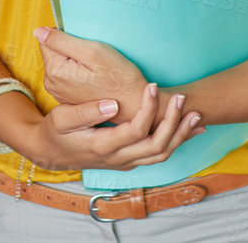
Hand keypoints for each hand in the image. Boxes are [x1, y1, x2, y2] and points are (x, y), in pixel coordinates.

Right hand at [16, 81, 204, 172]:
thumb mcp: (62, 118)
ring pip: (161, 155)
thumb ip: (86, 112)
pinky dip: (175, 142)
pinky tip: (187, 129)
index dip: (149, 108)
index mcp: (103, 147)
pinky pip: (157, 155)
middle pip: (157, 147)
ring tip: (196, 115)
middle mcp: (118, 159)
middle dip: (174, 123)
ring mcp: (125, 163)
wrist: (51, 152)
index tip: (152, 85)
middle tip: (182, 99)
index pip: (136, 130)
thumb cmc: (56, 131)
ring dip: (180, 135)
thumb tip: (112, 104)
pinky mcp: (128, 161)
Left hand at [34, 27, 149, 118]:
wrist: (134, 105)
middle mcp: (52, 84)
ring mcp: (60, 93)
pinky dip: (79, 71)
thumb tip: (38, 31)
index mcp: (55, 71)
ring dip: (76, 60)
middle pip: (54, 52)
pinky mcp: (69, 97)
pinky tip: (95, 76)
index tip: (85, 44)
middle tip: (93, 57)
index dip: (67, 36)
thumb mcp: (92, 52)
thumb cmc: (118, 77)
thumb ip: (62, 41)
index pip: (47, 40)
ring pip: (62, 62)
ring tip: (96, 67)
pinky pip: (68, 75)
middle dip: (70, 48)